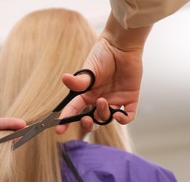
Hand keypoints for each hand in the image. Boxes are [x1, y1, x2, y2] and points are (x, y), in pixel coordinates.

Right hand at [56, 13, 151, 133]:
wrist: (121, 46)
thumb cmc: (102, 55)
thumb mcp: (89, 69)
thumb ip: (79, 80)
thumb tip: (64, 79)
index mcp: (86, 94)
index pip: (75, 110)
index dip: (66, 120)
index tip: (60, 129)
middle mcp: (99, 100)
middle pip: (92, 120)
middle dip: (87, 124)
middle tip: (86, 119)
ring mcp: (114, 100)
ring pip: (107, 118)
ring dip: (103, 114)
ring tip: (102, 102)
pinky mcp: (129, 98)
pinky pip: (128, 116)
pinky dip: (124, 119)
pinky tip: (119, 116)